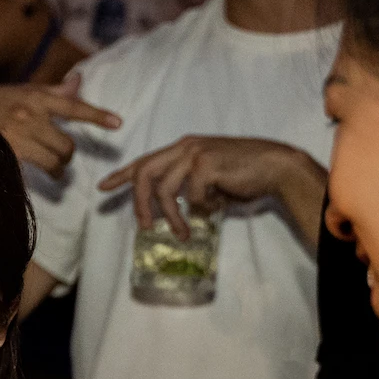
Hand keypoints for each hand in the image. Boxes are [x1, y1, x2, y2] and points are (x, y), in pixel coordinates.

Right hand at [0, 73, 120, 178]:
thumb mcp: (21, 91)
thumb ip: (51, 91)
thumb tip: (78, 81)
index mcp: (36, 97)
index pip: (73, 107)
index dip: (97, 116)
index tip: (117, 124)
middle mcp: (30, 115)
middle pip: (66, 145)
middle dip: (67, 155)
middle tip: (62, 159)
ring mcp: (18, 136)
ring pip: (53, 161)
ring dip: (57, 169)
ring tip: (54, 171)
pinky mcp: (6, 154)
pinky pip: (32, 171)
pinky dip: (36, 175)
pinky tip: (31, 174)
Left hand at [99, 135, 326, 244]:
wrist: (275, 166)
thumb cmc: (243, 174)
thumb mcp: (207, 178)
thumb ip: (185, 185)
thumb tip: (168, 208)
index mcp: (183, 148)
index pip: (144, 161)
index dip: (122, 175)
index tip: (103, 187)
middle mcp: (185, 146)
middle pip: (144, 174)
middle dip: (139, 204)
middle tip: (146, 226)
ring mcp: (195, 153)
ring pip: (165, 191)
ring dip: (173, 217)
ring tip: (182, 232)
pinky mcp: (206, 165)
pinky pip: (192, 196)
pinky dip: (202, 208)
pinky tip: (217, 206)